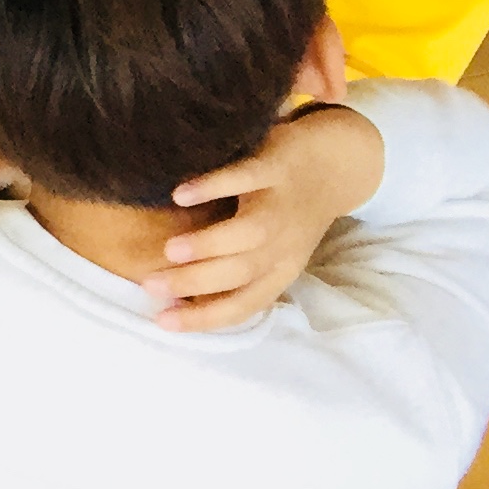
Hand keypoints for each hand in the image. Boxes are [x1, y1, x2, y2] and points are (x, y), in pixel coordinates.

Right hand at [145, 103, 385, 331]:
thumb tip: (178, 296)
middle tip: (150, 285)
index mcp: (280, 269)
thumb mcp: (273, 251)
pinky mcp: (275, 167)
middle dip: (194, 283)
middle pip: (240, 272)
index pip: (243, 304)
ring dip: (208, 245)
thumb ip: (235, 269)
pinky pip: (245, 178)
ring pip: (248, 234)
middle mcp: (282, 243)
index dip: (204, 318)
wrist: (337, 166)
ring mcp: (280, 204)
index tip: (161, 321)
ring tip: (170, 250)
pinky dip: (213, 188)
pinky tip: (181, 195)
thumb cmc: (291, 214)